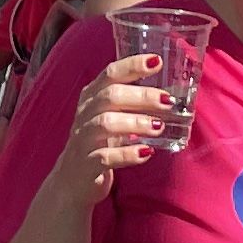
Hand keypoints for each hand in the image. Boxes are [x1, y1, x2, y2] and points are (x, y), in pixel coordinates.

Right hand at [59, 51, 174, 187]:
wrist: (72, 181)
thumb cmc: (98, 144)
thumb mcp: (111, 117)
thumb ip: (131, 105)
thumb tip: (170, 96)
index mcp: (91, 97)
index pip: (110, 74)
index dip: (132, 66)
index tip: (156, 61)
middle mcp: (85, 114)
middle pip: (110, 96)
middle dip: (141, 96)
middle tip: (168, 102)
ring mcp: (83, 140)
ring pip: (105, 124)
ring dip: (135, 123)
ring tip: (159, 127)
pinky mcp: (86, 165)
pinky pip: (105, 157)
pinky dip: (127, 154)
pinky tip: (146, 153)